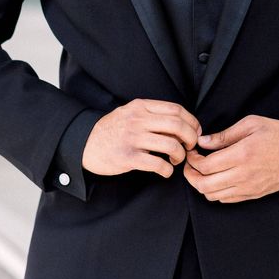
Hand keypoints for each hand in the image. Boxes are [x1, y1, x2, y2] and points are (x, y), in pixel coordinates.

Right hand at [82, 99, 200, 178]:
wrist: (84, 144)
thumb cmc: (112, 130)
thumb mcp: (130, 113)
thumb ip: (152, 114)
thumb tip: (181, 124)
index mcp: (140, 106)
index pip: (176, 109)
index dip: (192, 121)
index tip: (195, 132)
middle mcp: (137, 120)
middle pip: (177, 125)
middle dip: (190, 138)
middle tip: (190, 147)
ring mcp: (132, 138)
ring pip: (170, 145)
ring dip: (180, 155)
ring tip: (176, 160)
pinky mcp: (128, 158)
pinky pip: (157, 164)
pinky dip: (167, 170)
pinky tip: (165, 171)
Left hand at [183, 116, 278, 202]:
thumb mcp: (251, 124)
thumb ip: (224, 135)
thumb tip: (203, 141)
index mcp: (242, 154)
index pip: (205, 166)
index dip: (192, 160)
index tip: (192, 151)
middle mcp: (244, 175)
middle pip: (204, 185)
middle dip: (190, 175)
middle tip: (190, 164)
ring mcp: (249, 188)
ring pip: (213, 195)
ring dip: (201, 185)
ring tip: (201, 171)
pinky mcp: (254, 194)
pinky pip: (226, 200)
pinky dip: (215, 192)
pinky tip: (216, 179)